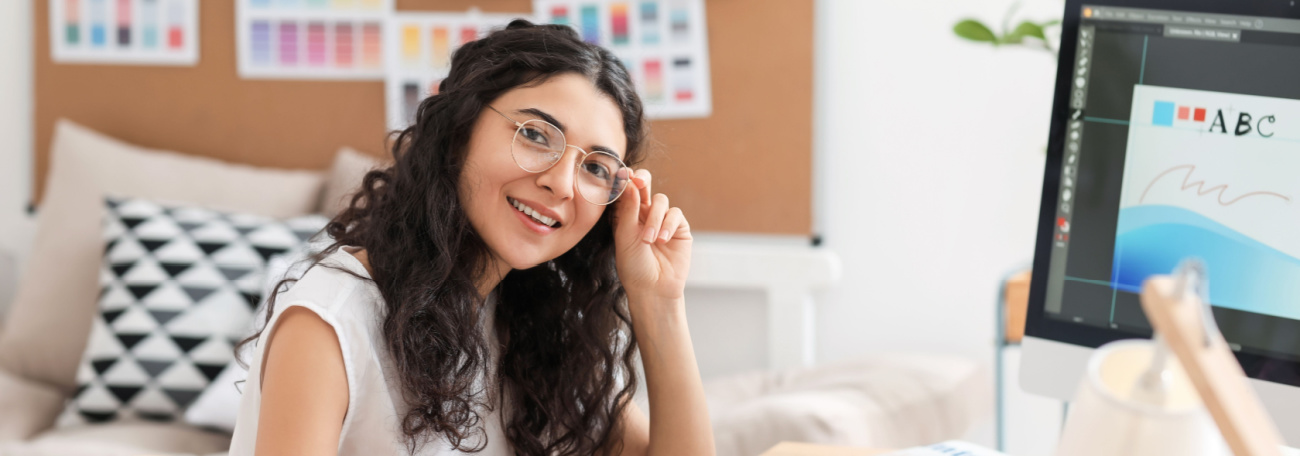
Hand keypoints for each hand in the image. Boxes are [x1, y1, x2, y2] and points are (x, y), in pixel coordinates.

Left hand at [612, 169, 691, 307]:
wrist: (653, 289)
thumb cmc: (633, 266)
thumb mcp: (625, 235)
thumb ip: (628, 208)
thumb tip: (631, 182)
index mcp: (626, 215)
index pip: (626, 190)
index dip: (625, 180)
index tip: (623, 174)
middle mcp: (644, 214)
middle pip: (645, 185)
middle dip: (642, 180)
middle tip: (638, 182)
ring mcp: (662, 220)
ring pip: (660, 201)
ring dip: (654, 218)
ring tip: (649, 240)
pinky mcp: (679, 228)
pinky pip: (675, 214)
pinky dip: (668, 224)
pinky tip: (662, 240)